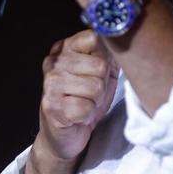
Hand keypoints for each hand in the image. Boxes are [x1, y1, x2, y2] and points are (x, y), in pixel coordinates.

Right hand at [35, 29, 118, 161]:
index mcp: (64, 48)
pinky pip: (87, 107)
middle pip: (100, 66)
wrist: (65, 134)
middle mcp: (53, 62)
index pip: (94, 38)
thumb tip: (121, 40)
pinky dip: (88, 115)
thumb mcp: (99, 72)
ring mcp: (51, 84)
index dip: (103, 57)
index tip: (94, 71)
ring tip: (84, 104)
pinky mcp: (52, 106)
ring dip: (95, 101)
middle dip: (101, 84)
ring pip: (96, 87)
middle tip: (90, 94)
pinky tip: (78, 116)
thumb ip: (107, 53)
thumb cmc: (84, 100)